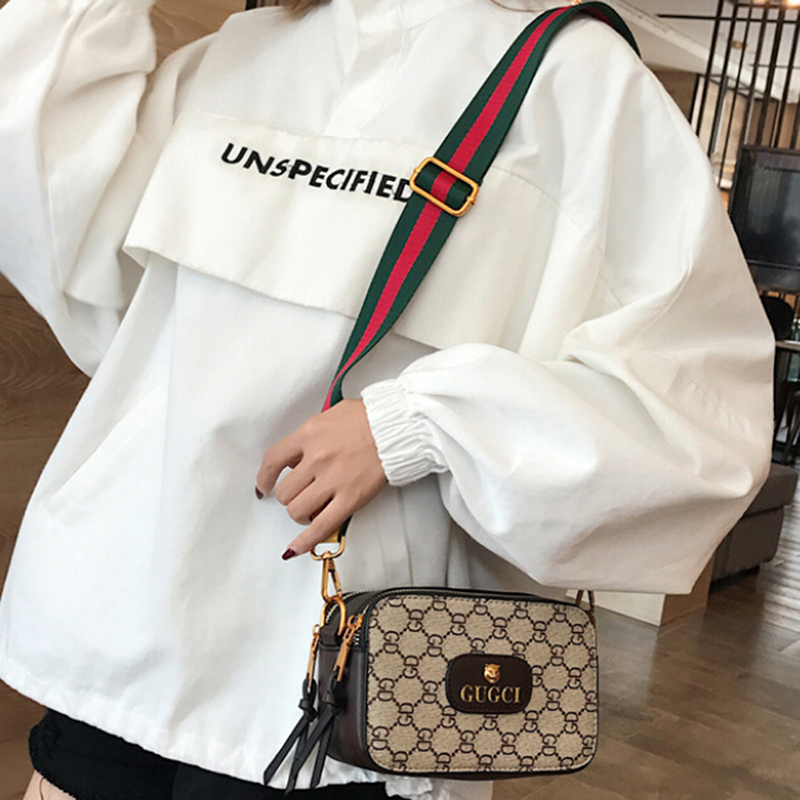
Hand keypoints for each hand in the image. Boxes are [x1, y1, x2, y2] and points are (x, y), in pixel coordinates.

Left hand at [255, 399, 387, 557]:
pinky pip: (321, 526)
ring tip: (310, 510)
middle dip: (290, 497)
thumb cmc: (368, 418)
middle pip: (285, 491)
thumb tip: (296, 457)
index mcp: (309, 434)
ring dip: (300, 514)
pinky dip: (305, 541)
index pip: (273, 460)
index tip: (264, 487)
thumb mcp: (329, 416)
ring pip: (297, 510)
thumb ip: (310, 436)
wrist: (397, 427)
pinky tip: (295, 548)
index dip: (264, 478)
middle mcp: (316, 458)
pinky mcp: (350, 499)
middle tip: (301, 495)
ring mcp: (332, 480)